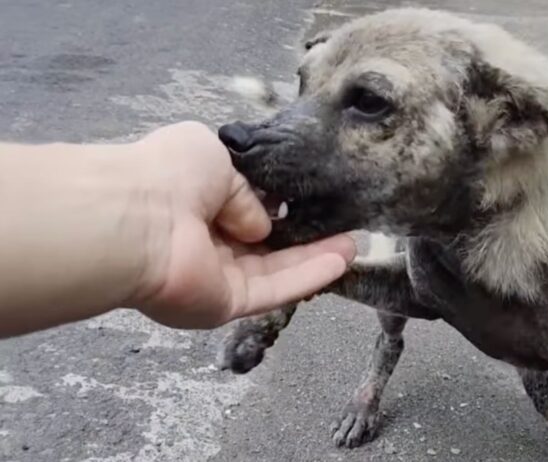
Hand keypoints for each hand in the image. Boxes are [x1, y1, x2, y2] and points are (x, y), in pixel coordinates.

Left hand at [128, 122, 355, 328]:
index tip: (310, 201)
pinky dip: (309, 276)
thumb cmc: (169, 174)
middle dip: (303, 238)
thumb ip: (245, 188)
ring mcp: (217, 277)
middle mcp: (207, 242)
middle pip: (264, 246)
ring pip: (276, 270)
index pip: (243, 210)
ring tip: (353, 245)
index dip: (277, 208)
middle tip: (341, 228)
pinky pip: (276, 288)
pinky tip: (341, 260)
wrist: (137, 218)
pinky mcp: (227, 304)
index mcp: (197, 202)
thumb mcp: (215, 156)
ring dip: (315, 258)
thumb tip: (261, 221)